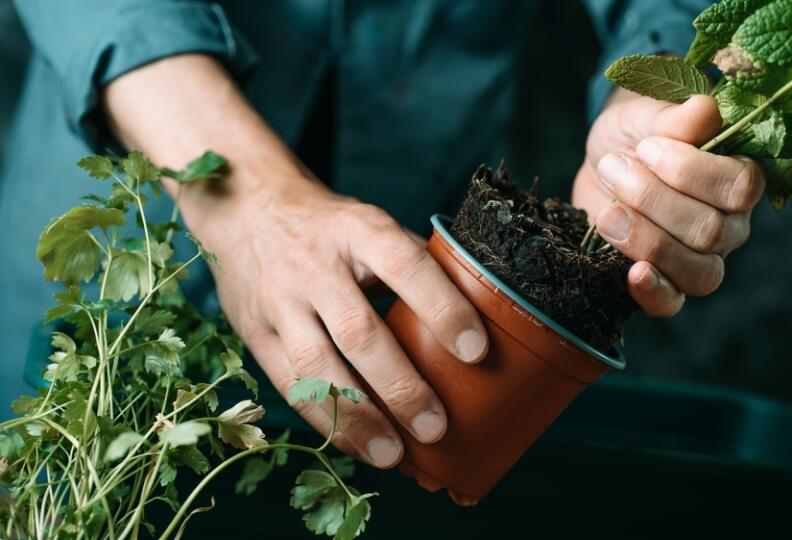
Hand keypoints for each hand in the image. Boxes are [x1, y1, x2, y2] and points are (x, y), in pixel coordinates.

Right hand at [103, 54, 488, 469]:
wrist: (247, 207)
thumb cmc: (331, 227)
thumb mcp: (371, 224)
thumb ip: (413, 265)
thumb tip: (473, 317)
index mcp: (358, 230)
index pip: (406, 265)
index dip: (443, 308)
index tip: (476, 351)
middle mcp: (315, 265)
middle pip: (359, 332)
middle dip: (400, 387)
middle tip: (437, 427)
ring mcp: (279, 301)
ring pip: (318, 368)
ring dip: (358, 417)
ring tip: (393, 454)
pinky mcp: (254, 331)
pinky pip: (289, 384)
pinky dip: (324, 420)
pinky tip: (355, 444)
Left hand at [573, 92, 765, 316]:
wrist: (605, 162)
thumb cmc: (636, 134)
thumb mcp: (645, 116)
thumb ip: (673, 118)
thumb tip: (705, 110)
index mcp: (741, 178)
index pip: (739, 187)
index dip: (688, 170)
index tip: (646, 146)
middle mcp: (732, 225)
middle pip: (711, 231)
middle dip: (653, 199)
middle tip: (615, 168)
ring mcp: (703, 260)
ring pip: (699, 272)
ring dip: (647, 241)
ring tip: (609, 212)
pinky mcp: (667, 284)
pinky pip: (673, 304)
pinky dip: (653, 292)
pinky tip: (631, 273)